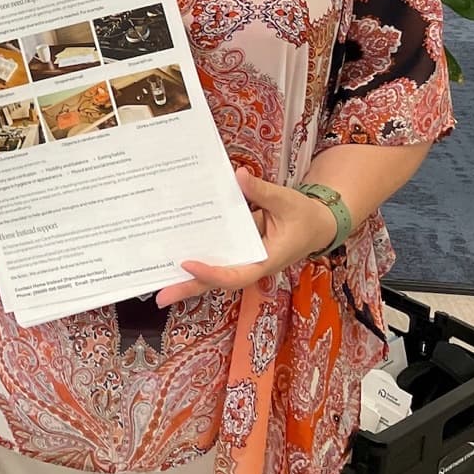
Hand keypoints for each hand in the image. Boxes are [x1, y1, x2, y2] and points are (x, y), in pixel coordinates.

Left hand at [154, 169, 338, 306]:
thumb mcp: (287, 201)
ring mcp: (242, 260)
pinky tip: (172, 252)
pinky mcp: (237, 250)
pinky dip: (197, 256)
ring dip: (187, 278)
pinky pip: (215, 256)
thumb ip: (262, 191)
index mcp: (266, 260)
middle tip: (160, 296)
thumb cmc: (304, 215)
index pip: (237, 274)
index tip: (188, 264)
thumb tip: (239, 177)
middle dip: (189, 287)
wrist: (317, 224)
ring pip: (213, 273)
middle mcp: (251, 265)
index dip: (212, 273)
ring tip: (157, 282)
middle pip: (217, 281)